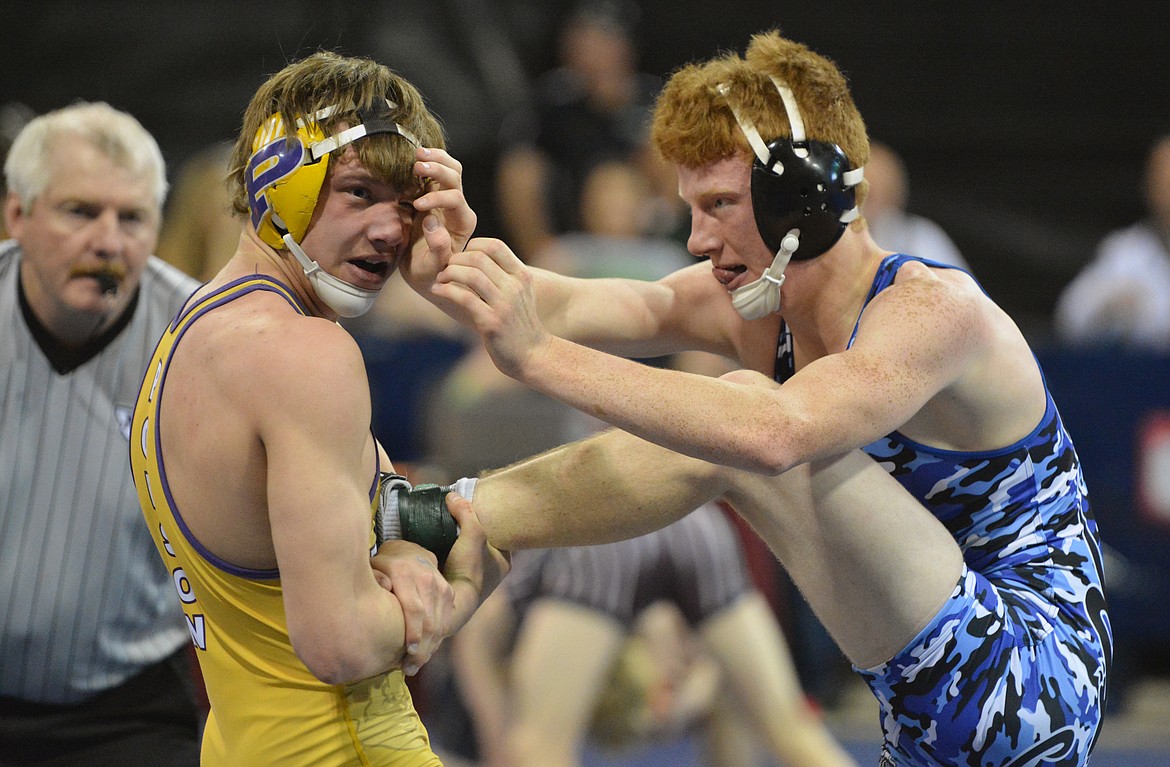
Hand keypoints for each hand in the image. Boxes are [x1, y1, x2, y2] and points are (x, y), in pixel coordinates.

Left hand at [370, 540, 454, 674]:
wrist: (410, 551)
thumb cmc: (384, 566)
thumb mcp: (373, 568)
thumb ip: (374, 580)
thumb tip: (382, 590)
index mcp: (405, 574)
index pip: (414, 608)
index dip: (413, 633)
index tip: (408, 653)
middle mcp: (426, 579)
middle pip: (429, 621)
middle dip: (421, 650)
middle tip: (409, 669)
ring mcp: (441, 586)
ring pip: (439, 624)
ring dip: (429, 648)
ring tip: (415, 666)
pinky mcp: (449, 593)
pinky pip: (446, 621)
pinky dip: (437, 639)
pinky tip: (426, 652)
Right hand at [402, 147, 476, 295]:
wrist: (426, 274)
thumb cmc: (430, 275)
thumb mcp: (431, 269)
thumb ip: (437, 250)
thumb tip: (433, 223)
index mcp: (462, 224)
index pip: (455, 199)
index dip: (437, 198)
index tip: (416, 206)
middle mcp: (459, 209)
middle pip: (456, 178)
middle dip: (438, 169)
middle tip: (416, 166)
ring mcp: (447, 199)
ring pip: (452, 169)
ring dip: (436, 158)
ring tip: (416, 155)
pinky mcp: (434, 194)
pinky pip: (438, 170)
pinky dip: (429, 159)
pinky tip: (413, 157)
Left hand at [432, 237, 551, 379]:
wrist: (533, 354)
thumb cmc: (520, 323)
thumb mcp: (520, 293)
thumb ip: (504, 275)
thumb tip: (478, 257)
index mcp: (522, 276)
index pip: (495, 246)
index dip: (473, 245)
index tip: (462, 257)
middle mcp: (515, 287)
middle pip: (479, 257)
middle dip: (456, 259)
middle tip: (445, 269)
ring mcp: (504, 304)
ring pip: (471, 275)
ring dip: (449, 273)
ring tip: (440, 279)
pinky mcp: (491, 322)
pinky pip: (464, 297)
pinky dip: (445, 290)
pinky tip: (437, 290)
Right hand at [442, 492, 509, 629]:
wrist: (451, 602)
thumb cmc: (470, 570)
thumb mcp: (473, 534)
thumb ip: (466, 512)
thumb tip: (452, 496)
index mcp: (504, 561)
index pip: (500, 533)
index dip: (488, 519)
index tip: (476, 507)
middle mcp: (493, 571)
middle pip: (482, 541)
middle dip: (470, 529)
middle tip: (458, 513)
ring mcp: (475, 578)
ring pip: (467, 550)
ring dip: (457, 540)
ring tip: (447, 523)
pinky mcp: (458, 581)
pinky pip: (454, 559)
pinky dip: (448, 550)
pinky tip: (439, 540)